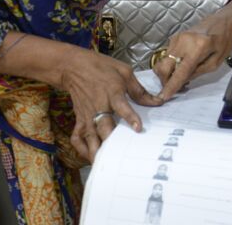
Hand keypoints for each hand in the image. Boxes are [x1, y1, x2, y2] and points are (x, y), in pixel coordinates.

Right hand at [61, 47, 162, 162]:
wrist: (74, 66)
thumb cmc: (101, 67)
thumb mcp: (124, 72)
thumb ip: (140, 90)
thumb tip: (157, 102)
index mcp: (112, 92)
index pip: (122, 107)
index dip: (130, 118)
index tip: (138, 129)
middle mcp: (99, 106)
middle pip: (104, 127)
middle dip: (112, 142)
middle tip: (123, 156)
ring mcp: (87, 115)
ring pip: (91, 137)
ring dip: (98, 151)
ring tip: (107, 164)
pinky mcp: (79, 119)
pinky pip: (77, 138)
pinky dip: (82, 150)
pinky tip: (91, 157)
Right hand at [154, 13, 231, 100]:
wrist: (220, 22)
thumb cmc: (223, 42)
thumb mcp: (216, 62)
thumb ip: (198, 72)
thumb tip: (182, 82)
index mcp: (198, 47)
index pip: (180, 71)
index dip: (171, 86)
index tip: (163, 97)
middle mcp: (183, 42)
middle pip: (164, 67)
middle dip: (164, 81)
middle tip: (173, 89)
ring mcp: (176, 38)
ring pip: (162, 62)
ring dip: (167, 74)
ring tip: (181, 77)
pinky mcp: (173, 38)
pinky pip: (166, 56)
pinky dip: (170, 65)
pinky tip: (181, 67)